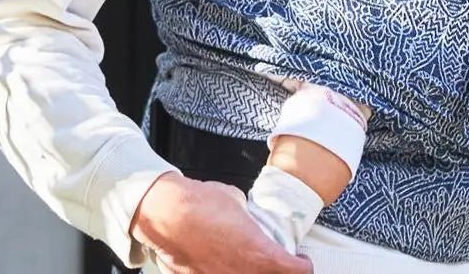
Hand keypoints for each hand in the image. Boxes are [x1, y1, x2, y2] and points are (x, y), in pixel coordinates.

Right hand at [131, 172, 313, 273]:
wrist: (165, 212)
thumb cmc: (198, 204)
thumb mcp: (236, 202)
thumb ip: (248, 217)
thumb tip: (249, 218)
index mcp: (257, 253)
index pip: (294, 272)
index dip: (302, 267)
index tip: (302, 261)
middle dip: (278, 271)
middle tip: (280, 262)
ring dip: (254, 273)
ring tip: (251, 261)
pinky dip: (228, 272)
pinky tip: (225, 263)